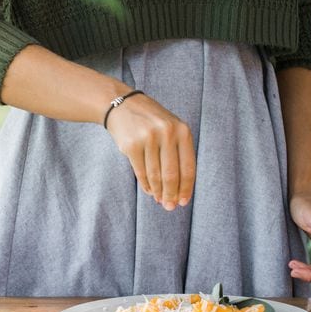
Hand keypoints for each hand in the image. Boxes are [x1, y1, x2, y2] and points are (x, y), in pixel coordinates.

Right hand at [105, 92, 195, 210]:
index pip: (188, 167)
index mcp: (182, 130)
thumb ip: (178, 153)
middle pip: (171, 174)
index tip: (183, 201)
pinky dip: (146, 185)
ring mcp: (148, 138)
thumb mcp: (171, 128)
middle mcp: (167, 133)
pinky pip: (141, 172)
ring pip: (155, 175)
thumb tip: (179, 188)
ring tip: (160, 200)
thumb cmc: (151, 121)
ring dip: (158, 192)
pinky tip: (149, 191)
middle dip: (171, 194)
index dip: (186, 188)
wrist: (122, 105)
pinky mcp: (131, 145)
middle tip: (170, 207)